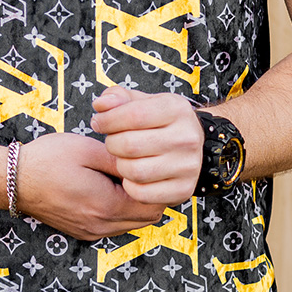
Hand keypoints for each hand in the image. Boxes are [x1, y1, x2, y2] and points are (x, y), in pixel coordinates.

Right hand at [14, 133, 166, 239]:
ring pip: (131, 224)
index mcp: (107, 206)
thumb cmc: (48, 160)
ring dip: (134, 203)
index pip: (154, 205)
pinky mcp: (82, 232)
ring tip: (120, 176)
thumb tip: (144, 165)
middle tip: (138, 168)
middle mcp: (101, 226)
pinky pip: (114, 225)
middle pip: (147, 218)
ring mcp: (91, 232)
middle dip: (150, 194)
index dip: (157, 183)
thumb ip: (120, 161)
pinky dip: (119, 209)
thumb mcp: (88, 150)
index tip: (150, 164)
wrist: (13, 180)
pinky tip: (106, 187)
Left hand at [91, 86, 202, 205]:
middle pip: (131, 145)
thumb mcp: (142, 101)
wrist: (193, 144)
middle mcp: (186, 138)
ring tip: (123, 158)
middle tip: (112, 142)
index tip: (99, 122)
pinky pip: (143, 194)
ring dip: (120, 165)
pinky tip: (132, 175)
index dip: (108, 120)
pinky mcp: (184, 189)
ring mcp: (188, 166)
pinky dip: (130, 186)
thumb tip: (100, 105)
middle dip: (112, 143)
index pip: (134, 115)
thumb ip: (118, 97)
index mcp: (176, 109)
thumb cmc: (161, 121)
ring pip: (135, 171)